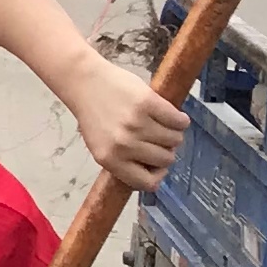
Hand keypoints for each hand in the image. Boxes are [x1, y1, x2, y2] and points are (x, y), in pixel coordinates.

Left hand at [64, 59, 187, 191]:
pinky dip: (180, 120)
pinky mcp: (149, 103)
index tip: (157, 165)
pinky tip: (174, 116)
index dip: (158, 175)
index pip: (147, 183)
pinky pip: (179, 120)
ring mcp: (137, 124)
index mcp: (109, 160)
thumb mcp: (101, 145)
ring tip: (164, 125)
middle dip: (166, 150)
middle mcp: (124, 145)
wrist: (86, 83)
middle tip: (159, 139)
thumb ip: (123, 161)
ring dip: (174, 133)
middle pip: (166, 159)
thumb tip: (155, 173)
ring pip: (175, 140)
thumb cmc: (95, 115)